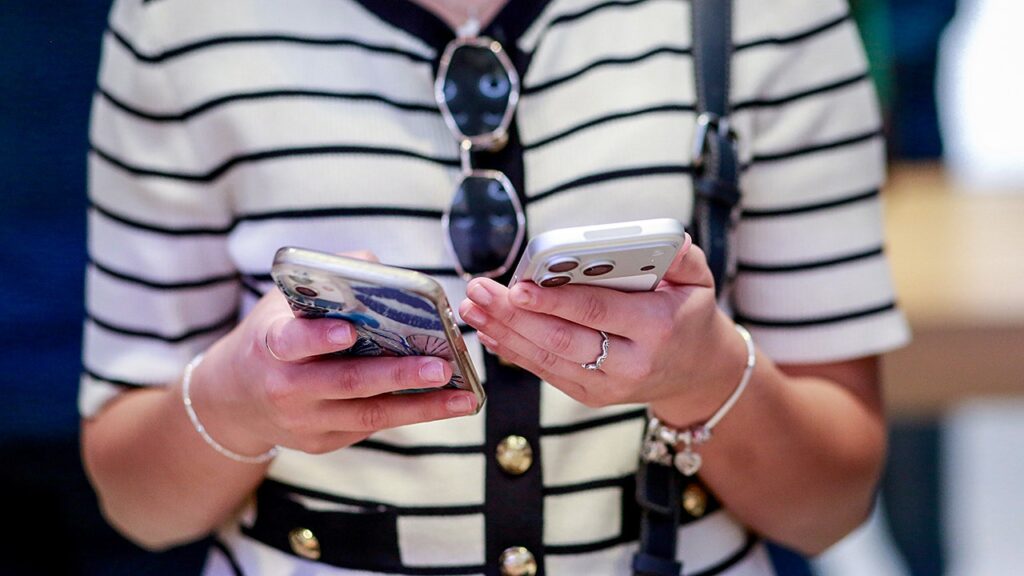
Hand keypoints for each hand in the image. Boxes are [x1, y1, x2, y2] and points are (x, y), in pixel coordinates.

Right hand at [188, 252, 479, 456]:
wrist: (233, 400)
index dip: (318, 339)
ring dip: (422, 407)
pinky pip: (371, 427)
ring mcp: (304, 422)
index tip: (348, 331)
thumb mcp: (284, 303)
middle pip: (346, 384)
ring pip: (369, 416)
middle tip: (442, 366)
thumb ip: (330, 281)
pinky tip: (447, 403)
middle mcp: (285, 389)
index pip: (291, 343)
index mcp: (270, 346)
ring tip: (464, 395)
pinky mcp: (322, 443)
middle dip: (397, 375)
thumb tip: (382, 269)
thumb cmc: (274, 336)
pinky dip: (411, 414)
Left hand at [459, 236, 745, 419]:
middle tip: (479, 290)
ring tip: (473, 308)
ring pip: (546, 358)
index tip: (517, 287)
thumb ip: (679, 254)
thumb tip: (654, 236)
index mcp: (656, 327)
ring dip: (504, 332)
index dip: (552, 300)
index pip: (595, 312)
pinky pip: (546, 371)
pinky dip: (514, 351)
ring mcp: (607, 385)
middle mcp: (630, 363)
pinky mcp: (590, 395)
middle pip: (560, 338)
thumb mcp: (698, 280)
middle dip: (513, 314)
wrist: (697, 373)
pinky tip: (489, 331)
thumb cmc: (689, 314)